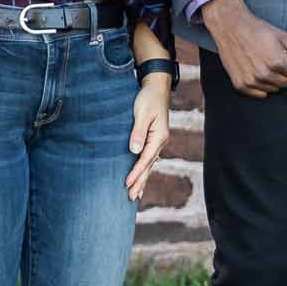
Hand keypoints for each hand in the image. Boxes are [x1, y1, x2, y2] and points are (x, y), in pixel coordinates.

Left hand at [126, 72, 172, 201]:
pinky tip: (141, 178)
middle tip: (130, 197)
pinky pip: (148, 159)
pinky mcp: (153, 139)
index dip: (136, 172)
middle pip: (149, 166)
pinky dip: (144, 170)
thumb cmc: (148, 98)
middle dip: (140, 182)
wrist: (156, 88)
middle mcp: (160, 142)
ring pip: (149, 165)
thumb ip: (138, 132)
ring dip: (142, 179)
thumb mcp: (142, 113)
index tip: (126, 183)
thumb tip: (134, 150)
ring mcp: (158, 141)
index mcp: (158, 137)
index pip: (145, 159)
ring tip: (135, 194)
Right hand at [207, 0, 286, 96]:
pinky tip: (255, 70)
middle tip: (274, 58)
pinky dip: (260, 85)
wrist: (230, 26)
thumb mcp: (283, 37)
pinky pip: (260, 94)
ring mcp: (251, 81)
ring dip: (273, 79)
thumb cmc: (258, 30)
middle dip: (286, 73)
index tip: (285, 55)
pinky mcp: (241, 85)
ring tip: (263, 62)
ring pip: (274, 89)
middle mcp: (264, 75)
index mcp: (277, 63)